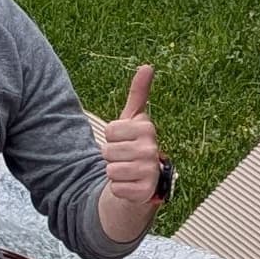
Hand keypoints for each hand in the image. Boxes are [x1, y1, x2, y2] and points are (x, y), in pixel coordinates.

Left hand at [97, 65, 165, 245]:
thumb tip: (147, 66)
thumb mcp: (134, 120)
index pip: (110, 131)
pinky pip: (115, 188)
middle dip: (111, 156)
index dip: (112, 138)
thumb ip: (138, 93)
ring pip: (110, 170)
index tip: (124, 141)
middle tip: (125, 159)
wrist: (143, 183)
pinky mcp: (145, 192)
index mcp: (147, 128)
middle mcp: (152, 149)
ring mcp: (150, 171)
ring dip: (114, 173)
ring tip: (127, 171)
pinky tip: (130, 185)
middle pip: (107, 151)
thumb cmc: (135, 147)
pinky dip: (119, 189)